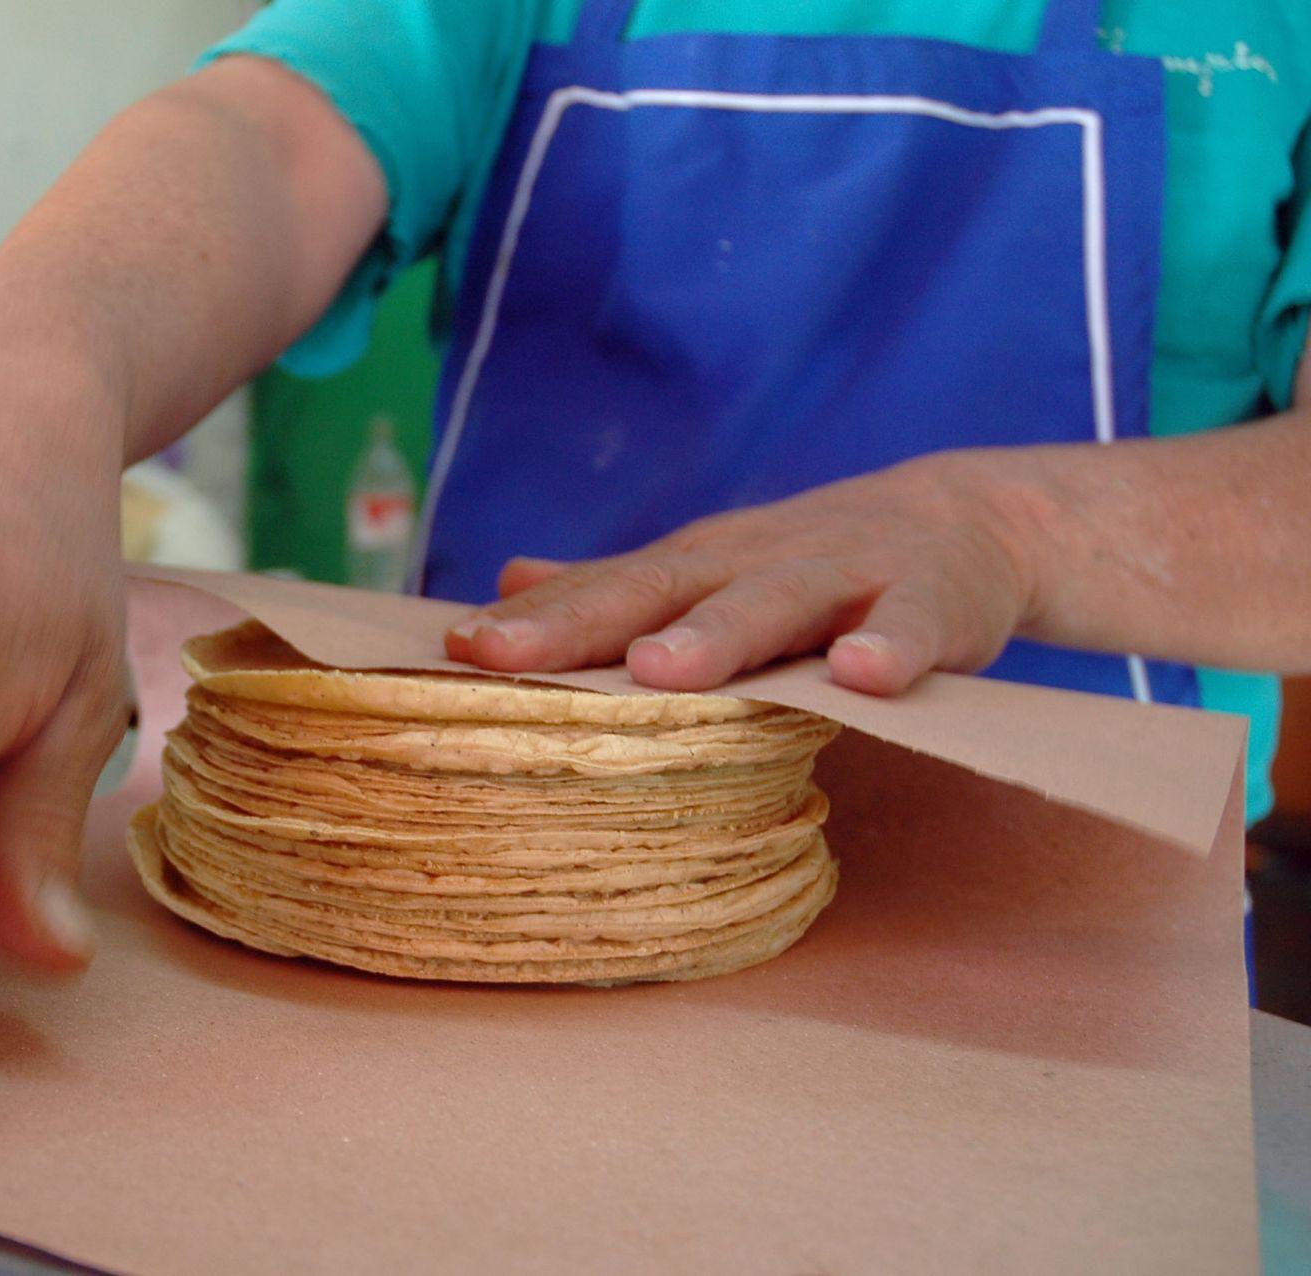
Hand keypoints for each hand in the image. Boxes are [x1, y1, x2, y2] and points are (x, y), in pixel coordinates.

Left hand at [444, 452, 1038, 694]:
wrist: (966, 517)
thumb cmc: (811, 562)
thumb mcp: (708, 566)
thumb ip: (615, 582)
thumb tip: (504, 582)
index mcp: (696, 564)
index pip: (601, 592)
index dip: (528, 623)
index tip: (452, 650)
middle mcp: (754, 561)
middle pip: (661, 592)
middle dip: (581, 625)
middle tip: (505, 655)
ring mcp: (844, 575)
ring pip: (774, 605)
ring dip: (717, 634)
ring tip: (659, 669)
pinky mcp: (930, 600)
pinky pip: (910, 627)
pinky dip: (888, 648)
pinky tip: (859, 677)